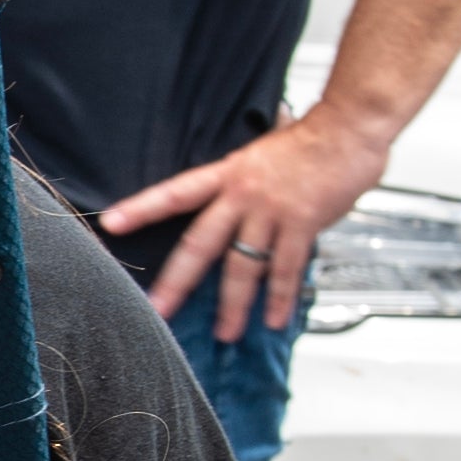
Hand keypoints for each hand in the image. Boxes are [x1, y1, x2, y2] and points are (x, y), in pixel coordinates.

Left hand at [99, 102, 394, 339]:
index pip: (175, 192)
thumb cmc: (309, 139)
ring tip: (226, 332)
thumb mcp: (259, 154)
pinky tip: (274, 318)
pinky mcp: (303, 224)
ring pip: (244, 266)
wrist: (348, 127)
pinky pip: (287, 268)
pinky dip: (280, 297)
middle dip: (178, 281)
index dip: (142, 207)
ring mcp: (272, 211)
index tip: (112, 223)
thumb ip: (240, 183)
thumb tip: (228, 204)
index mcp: (227, 174)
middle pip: (201, 243)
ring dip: (234, 304)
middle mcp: (243, 195)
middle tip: (158, 310)